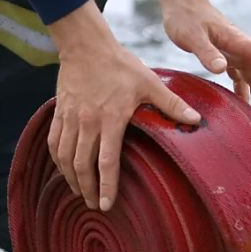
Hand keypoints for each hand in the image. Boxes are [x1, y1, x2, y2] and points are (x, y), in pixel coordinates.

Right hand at [47, 0, 200, 211]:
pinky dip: (57, 161)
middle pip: (82, 165)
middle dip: (87, 190)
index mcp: (110, 119)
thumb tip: (196, 120)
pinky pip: (53, 143)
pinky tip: (64, 171)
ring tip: (80, 193)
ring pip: (65, 158)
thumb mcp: (149, 83)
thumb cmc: (120, 65)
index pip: (106, 161)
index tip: (107, 204)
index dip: (106, 186)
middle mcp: (87, 122)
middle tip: (94, 205)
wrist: (85, 46)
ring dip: (71, 179)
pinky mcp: (60, 113)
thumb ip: (171, 104)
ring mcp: (70, 118)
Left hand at [153, 0, 250, 122]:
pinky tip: (244, 108)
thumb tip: (222, 69)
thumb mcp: (192, 35)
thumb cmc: (185, 16)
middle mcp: (241, 49)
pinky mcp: (225, 56)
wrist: (180, 1)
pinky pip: (240, 78)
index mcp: (239, 42)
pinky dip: (244, 93)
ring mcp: (235, 53)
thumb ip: (207, 52)